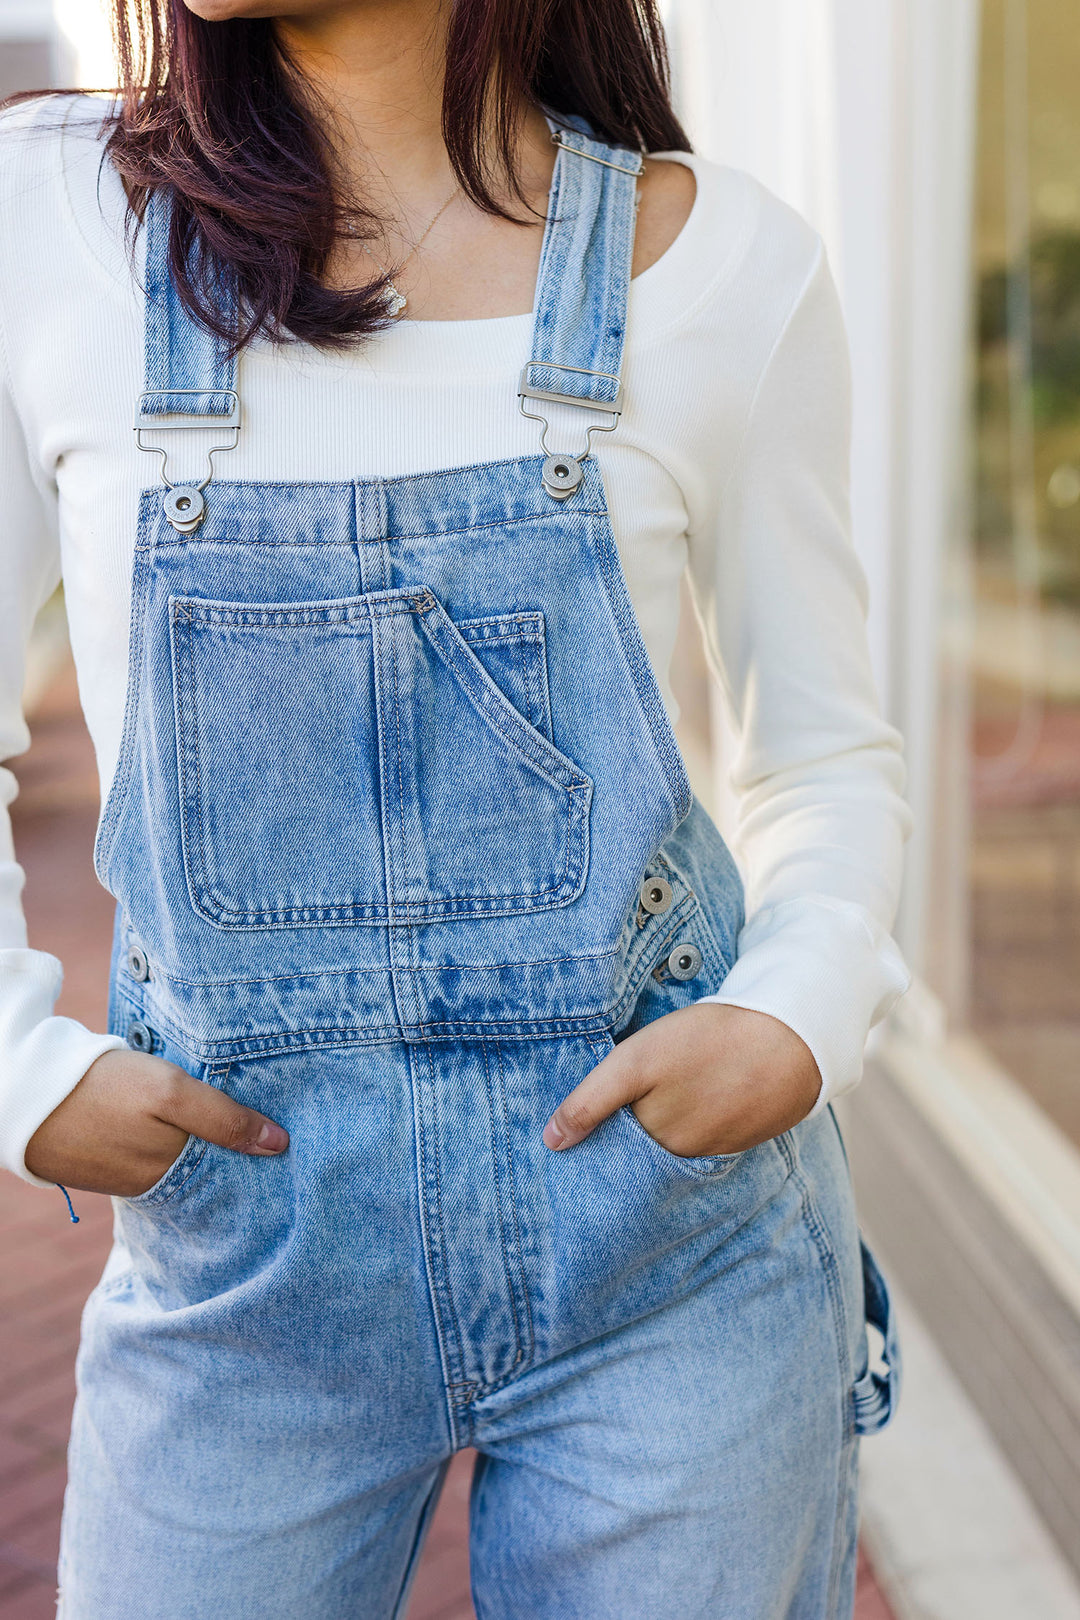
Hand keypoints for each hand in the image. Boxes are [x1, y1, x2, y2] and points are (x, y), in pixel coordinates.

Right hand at [24, 1048, 288, 1196]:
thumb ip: (224, 1119)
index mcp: (178, 1169)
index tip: (294, 1145)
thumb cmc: (105, 1089)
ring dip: (214, 1151)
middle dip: (245, 1159)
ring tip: (244, 1130)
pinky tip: (196, 1131)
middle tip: (279, 1138)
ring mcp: (137, 1176)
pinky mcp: (118, 1166)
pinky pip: (164, 1162)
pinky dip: (182, 1148)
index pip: (237, 1172)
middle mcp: (161, 1182)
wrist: (28, 1096)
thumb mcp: (170, 1092)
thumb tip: (279, 1145)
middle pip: (217, 1174)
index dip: (264, 1158)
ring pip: (191, 1167)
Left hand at [543, 1003, 820, 1157]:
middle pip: (640, 1151)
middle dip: (626, 1136)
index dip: (594, 1136)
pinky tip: (697, 1095)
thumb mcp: (636, 1062)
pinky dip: (694, 1121)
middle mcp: (680, 1152)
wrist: (791, 1042)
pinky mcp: (739, 1135)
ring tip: (665, 1093)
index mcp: (651, 1136)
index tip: (578, 1130)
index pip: (609, 1149)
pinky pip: (703, 1138)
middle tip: (626, 1102)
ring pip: (672, 1144)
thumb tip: (552, 1142)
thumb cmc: (707, 1043)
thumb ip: (591, 1101)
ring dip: (663, 1127)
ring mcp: (713, 1147)